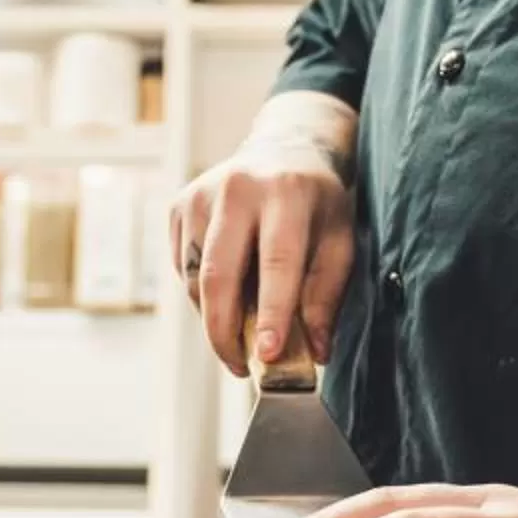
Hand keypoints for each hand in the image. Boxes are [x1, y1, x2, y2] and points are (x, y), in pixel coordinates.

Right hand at [171, 132, 354, 372]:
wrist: (283, 149)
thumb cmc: (316, 203)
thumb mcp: (339, 241)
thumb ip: (327, 295)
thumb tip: (317, 352)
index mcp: (286, 193)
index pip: (276, 262)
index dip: (271, 313)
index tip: (268, 354)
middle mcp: (237, 189)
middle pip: (218, 275)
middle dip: (225, 332)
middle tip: (241, 368)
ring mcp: (200, 195)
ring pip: (195, 279)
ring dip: (215, 318)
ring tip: (240, 334)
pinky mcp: (178, 206)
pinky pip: (183, 269)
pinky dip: (203, 295)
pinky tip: (228, 293)